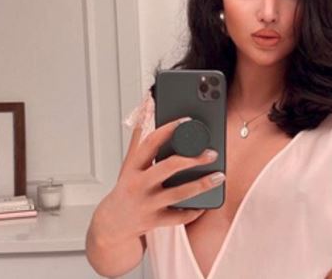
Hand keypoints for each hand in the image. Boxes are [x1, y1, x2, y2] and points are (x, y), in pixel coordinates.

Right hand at [88, 116, 222, 246]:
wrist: (112, 224)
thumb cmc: (126, 188)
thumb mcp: (129, 163)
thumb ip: (139, 138)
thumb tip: (146, 107)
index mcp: (132, 166)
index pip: (151, 142)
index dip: (169, 129)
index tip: (187, 120)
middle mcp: (138, 184)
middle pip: (168, 167)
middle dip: (193, 159)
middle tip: (212, 153)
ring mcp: (147, 204)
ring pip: (179, 194)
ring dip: (202, 184)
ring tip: (219, 176)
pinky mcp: (155, 221)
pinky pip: (179, 217)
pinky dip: (194, 210)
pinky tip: (205, 202)